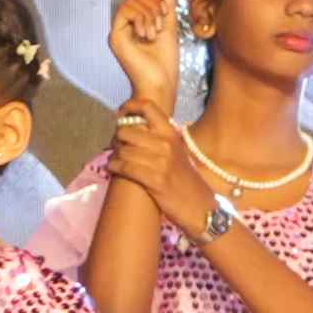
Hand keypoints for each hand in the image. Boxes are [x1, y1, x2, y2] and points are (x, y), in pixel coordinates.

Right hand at [109, 0, 183, 115]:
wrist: (161, 81)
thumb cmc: (166, 60)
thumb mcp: (170, 24)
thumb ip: (167, 1)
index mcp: (137, 22)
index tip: (166, 11)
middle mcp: (125, 25)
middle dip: (153, 4)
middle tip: (160, 23)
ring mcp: (119, 30)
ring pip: (132, 1)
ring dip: (149, 13)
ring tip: (154, 32)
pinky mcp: (115, 36)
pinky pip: (125, 10)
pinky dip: (141, 18)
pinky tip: (146, 34)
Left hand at [112, 101, 214, 237]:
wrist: (200, 206)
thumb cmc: (185, 180)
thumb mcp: (177, 151)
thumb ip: (159, 138)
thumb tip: (134, 128)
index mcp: (172, 133)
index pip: (148, 106)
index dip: (129, 106)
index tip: (120, 113)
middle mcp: (166, 143)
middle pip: (126, 130)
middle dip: (116, 138)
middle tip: (116, 146)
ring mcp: (160, 161)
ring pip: (122, 149)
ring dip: (114, 155)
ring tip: (114, 160)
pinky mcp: (154, 179)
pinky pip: (124, 167)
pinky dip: (113, 167)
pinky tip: (113, 169)